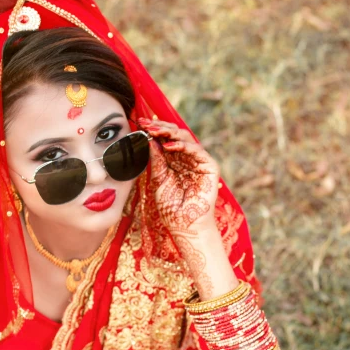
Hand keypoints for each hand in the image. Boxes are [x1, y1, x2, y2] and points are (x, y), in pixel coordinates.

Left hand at [140, 118, 219, 235]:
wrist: (184, 225)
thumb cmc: (171, 207)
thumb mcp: (158, 179)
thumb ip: (156, 160)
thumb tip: (150, 139)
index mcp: (175, 160)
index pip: (165, 139)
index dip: (154, 130)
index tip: (140, 123)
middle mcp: (187, 158)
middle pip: (176, 135)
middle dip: (161, 128)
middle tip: (146, 124)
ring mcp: (199, 161)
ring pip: (186, 138)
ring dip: (170, 132)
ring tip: (155, 131)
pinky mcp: (210, 167)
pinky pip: (197, 151)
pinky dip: (183, 146)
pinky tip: (169, 145)